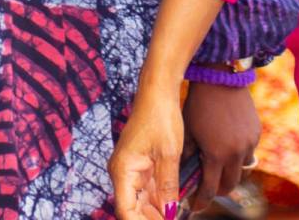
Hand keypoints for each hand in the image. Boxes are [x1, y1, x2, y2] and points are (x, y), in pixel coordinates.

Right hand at [110, 87, 184, 219]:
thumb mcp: (169, 154)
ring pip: (142, 202)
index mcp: (123, 171)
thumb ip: (168, 186)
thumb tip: (169, 213)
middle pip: (133, 209)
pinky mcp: (142, 165)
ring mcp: (132, 170)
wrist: (158, 91)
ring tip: (175, 218)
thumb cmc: (160, 117)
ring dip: (156, 213)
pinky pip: (149, 190)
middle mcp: (123, 173)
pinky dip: (160, 201)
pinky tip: (173, 209)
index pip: (125, 211)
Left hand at [183, 81, 259, 201]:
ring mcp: (249, 143)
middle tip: (209, 188)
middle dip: (219, 190)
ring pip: (241, 168)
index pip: (210, 189)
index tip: (196, 207)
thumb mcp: (188, 131)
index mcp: (216, 155)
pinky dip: (239, 153)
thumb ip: (187, 156)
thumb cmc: (199, 104)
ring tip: (219, 164)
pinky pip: (248, 151)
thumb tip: (183, 175)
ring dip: (231, 170)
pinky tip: (228, 143)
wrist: (221, 78)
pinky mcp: (257, 133)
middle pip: (230, 184)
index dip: (202, 201)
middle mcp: (236, 153)